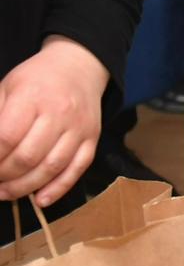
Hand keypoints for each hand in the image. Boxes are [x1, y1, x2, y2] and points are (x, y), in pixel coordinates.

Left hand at [0, 36, 109, 205]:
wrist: (79, 66)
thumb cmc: (35, 79)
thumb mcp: (6, 88)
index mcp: (32, 97)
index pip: (7, 138)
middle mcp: (59, 112)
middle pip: (28, 157)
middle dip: (4, 177)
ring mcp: (79, 127)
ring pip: (52, 167)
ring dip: (25, 188)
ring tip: (6, 193)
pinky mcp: (92, 138)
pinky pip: (77, 168)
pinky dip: (59, 188)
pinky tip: (40, 199)